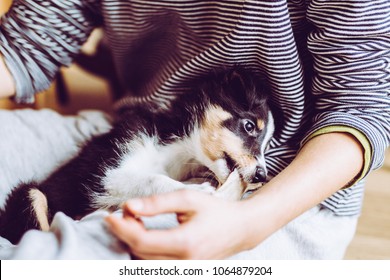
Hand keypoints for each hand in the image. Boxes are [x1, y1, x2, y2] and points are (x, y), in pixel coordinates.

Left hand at [105, 190, 253, 258]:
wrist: (240, 229)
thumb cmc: (215, 211)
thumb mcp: (187, 199)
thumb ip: (157, 203)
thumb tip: (129, 206)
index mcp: (186, 243)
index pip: (142, 242)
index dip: (122, 229)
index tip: (110, 216)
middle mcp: (185, 263)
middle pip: (141, 255)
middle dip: (127, 234)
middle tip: (126, 214)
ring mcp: (187, 271)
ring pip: (146, 264)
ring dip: (134, 244)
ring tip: (135, 223)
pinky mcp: (187, 272)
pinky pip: (157, 267)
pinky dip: (145, 253)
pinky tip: (145, 237)